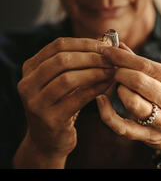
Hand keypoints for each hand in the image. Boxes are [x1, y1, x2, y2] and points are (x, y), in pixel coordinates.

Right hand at [14, 38, 113, 167]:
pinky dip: (96, 89)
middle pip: (62, 60)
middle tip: (113, 58)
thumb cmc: (62, 103)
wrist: (49, 140)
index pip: (58, 45)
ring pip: (68, 78)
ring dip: (95, 72)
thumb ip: (80, 60)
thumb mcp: (65, 79)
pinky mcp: (50, 119)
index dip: (85, 43)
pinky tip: (109, 85)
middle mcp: (27, 83)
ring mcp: (36, 102)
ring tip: (113, 71)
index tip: (107, 46)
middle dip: (92, 57)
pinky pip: (77, 98)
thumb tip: (106, 40)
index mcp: (30, 68)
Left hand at [96, 44, 160, 167]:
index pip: (148, 66)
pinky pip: (122, 126)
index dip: (123, 57)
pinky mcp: (150, 137)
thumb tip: (119, 46)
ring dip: (118, 91)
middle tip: (112, 69)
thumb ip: (146, 65)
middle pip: (139, 81)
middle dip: (119, 72)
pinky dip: (106, 113)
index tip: (106, 49)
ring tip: (118, 87)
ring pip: (131, 102)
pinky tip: (101, 101)